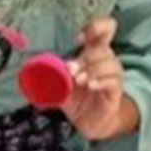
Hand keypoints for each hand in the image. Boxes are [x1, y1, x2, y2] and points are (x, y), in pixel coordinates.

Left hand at [62, 18, 134, 140]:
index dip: (96, 27)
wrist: (89, 123)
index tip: (79, 38)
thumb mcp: (61, 85)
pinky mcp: (115, 91)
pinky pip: (113, 81)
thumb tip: (35, 68)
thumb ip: (53, 75)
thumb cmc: (77, 100)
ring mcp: (112, 75)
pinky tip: (91, 86)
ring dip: (92, 69)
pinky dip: (101, 81)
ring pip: (110, 63)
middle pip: (101, 49)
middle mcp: (105, 61)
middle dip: (85, 57)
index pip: (105, 29)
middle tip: (70, 69)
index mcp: (93, 53)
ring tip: (79, 80)